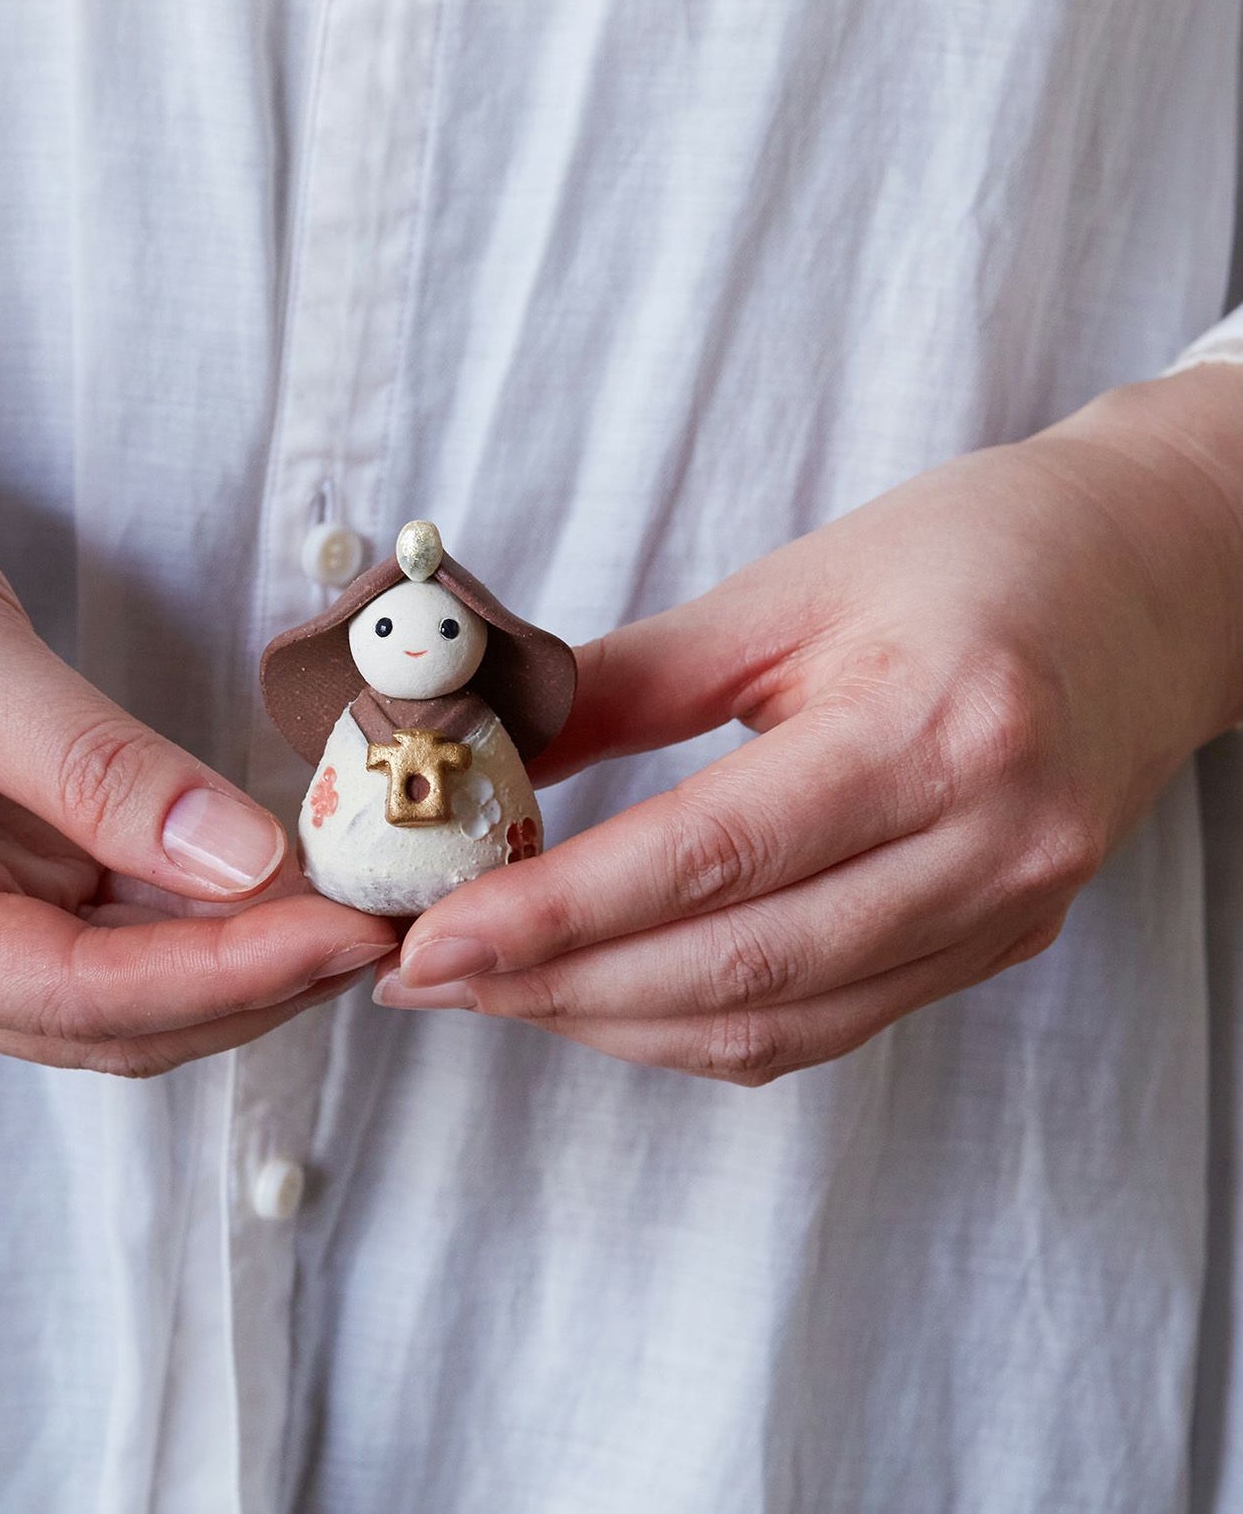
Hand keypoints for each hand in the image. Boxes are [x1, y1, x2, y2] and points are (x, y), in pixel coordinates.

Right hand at [0, 316, 393, 1074]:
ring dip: (235, 953)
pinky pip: (112, 907)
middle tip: (377, 926)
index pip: (73, 992)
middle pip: (106, 1013)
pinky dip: (199, 901)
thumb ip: (92, 766)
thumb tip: (240, 862)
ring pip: (118, 976)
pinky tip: (276, 873)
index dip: (226, 974)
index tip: (348, 930)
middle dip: (247, 982)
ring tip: (350, 908)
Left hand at [375, 366, 1242, 1081]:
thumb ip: (634, 679)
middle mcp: (984, 847)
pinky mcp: (997, 943)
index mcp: (934, 731)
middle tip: (424, 976)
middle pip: (734, 968)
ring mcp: (1003, 913)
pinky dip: (702, 1026)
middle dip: (555, 989)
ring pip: (777, 1024)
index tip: (430, 941)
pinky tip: (612, 997)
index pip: (707, 858)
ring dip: (615, 1024)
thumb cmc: (979, 550)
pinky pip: (828, 1024)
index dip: (554, 915)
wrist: (1153, 578)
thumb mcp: (793, 587)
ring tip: (497, 992)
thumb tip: (495, 752)